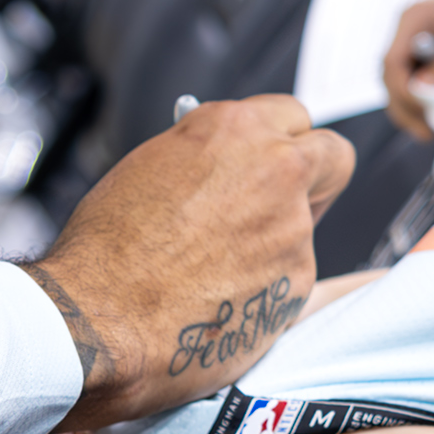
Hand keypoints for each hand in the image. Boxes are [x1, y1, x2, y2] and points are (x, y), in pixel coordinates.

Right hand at [26, 96, 356, 426]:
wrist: (100, 319)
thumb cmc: (107, 249)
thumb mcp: (152, 167)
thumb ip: (207, 156)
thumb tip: (225, 161)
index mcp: (235, 129)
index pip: (294, 114)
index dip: (281, 140)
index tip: (270, 157)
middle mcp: (276, 170)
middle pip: (334, 156)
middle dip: (317, 174)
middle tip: (287, 197)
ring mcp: (293, 228)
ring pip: (305, 225)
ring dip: (277, 239)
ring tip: (217, 267)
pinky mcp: (298, 284)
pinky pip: (292, 277)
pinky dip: (265, 286)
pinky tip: (219, 297)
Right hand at [382, 0, 433, 136]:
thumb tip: (420, 94)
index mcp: (413, 19)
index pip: (392, 62)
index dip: (403, 93)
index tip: (425, 113)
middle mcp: (407, 31)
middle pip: (391, 76)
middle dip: (406, 107)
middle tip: (427, 133)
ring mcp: (413, 42)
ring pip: (399, 83)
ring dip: (412, 109)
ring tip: (431, 132)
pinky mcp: (424, 54)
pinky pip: (414, 82)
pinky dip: (422, 101)